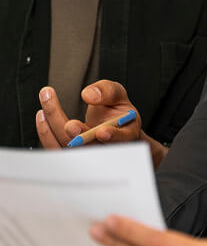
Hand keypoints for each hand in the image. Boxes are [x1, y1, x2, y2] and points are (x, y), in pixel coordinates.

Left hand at [35, 81, 165, 165]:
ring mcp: (84, 153)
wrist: (112, 127)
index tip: (102, 131)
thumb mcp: (119, 96)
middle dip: (78, 136)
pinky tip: (42, 115)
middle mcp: (104, 148)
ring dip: (55, 127)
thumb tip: (89, 95)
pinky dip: (46, 131)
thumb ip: (108, 91)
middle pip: (91, 147)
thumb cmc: (117, 112)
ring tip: (47, 102)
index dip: (113, 137)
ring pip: (68, 148)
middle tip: (70, 124)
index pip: (121, 140)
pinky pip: (54, 147)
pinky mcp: (68, 154)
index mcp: (125, 134)